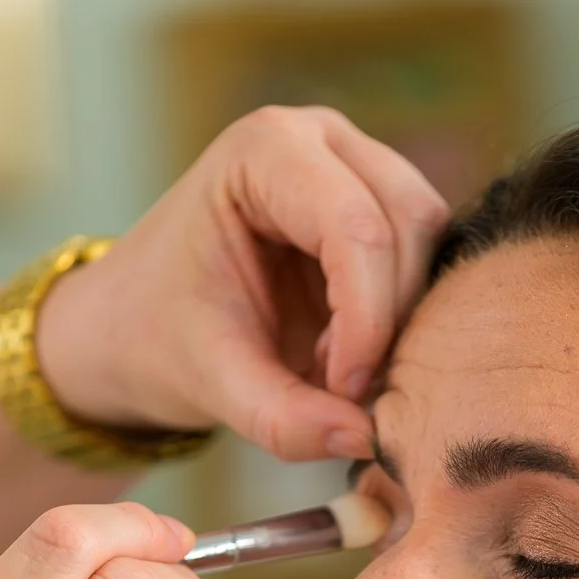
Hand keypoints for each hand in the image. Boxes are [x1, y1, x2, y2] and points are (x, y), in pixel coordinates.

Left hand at [35, 106, 448, 462]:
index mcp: (263, 150)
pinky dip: (403, 319)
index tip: (343, 392)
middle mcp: (322, 140)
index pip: (354, 226)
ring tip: (338, 367)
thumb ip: (282, 419)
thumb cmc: (166, 334)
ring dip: (402, 319)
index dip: (366, 320)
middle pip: (410, 221)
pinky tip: (353, 353)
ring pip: (431, 240)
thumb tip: (364, 438)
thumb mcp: (214, 383)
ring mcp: (359, 166)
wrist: (146, 323)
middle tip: (343, 386)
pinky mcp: (383, 209)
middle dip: (390, 318)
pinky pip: (428, 263)